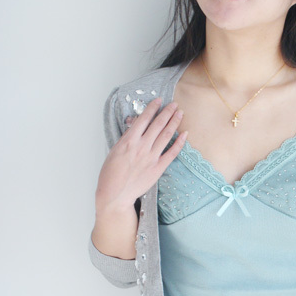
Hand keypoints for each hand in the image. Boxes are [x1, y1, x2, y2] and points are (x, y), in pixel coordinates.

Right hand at [95, 98, 186, 213]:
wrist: (115, 195)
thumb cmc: (110, 174)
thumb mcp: (115, 150)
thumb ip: (127, 138)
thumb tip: (135, 126)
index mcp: (129, 141)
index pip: (143, 119)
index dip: (153, 108)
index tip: (159, 100)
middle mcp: (142, 147)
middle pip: (158, 124)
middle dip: (167, 112)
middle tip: (174, 104)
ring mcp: (151, 157)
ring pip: (166, 135)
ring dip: (174, 122)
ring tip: (180, 113)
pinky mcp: (158, 168)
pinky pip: (172, 153)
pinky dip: (179, 142)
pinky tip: (185, 134)